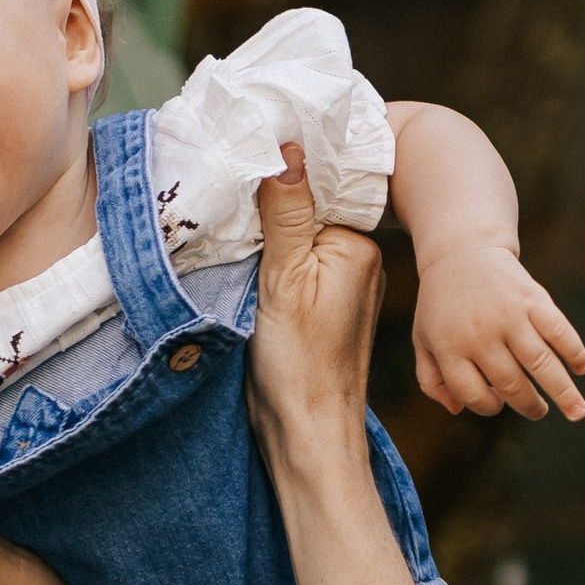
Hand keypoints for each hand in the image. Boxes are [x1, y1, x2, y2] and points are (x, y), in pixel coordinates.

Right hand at [246, 142, 382, 468]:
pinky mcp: (327, 307)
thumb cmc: (297, 364)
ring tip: (231, 230)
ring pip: (300, 239)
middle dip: (271, 204)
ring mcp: (345, 284)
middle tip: (226, 195)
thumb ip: (286, 215)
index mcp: (356, 245)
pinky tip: (248, 268)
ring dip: (267, 235)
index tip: (240, 159)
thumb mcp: (283, 281)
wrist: (308, 434)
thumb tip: (288, 150)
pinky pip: (299, 266)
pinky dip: (273, 263)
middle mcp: (358, 258)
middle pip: (308, 210)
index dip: (278, 173)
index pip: (315, 186)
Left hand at [412, 239, 584, 422]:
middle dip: (530, 406)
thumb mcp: (422, 340)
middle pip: (512, 384)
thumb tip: (459, 410)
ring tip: (578, 412)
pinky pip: (560, 331)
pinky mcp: (533, 298)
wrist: (462, 252)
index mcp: (450, 348)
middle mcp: (480, 334)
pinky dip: (575, 352)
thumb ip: (431, 380)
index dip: (488, 406)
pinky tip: (581, 369)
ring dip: (564, 392)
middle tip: (539, 412)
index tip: (498, 402)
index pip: (474, 394)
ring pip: (542, 364)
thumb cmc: (442, 305)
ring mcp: (509, 316)